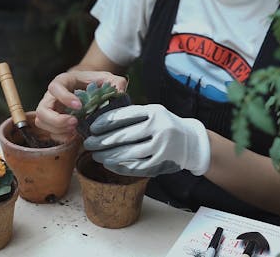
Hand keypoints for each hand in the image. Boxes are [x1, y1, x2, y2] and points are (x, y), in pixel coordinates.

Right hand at [35, 70, 126, 142]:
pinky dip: (61, 137)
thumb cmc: (94, 82)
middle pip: (41, 110)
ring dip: (57, 130)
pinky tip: (74, 135)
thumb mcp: (106, 78)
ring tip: (75, 130)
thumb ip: (116, 82)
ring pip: (42, 122)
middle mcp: (51, 97)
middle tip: (75, 123)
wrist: (87, 88)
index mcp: (63, 82)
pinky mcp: (53, 122)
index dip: (65, 97)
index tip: (80, 105)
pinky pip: (50, 133)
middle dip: (57, 120)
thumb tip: (120, 92)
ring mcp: (50, 110)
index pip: (55, 87)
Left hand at [83, 104, 209, 176]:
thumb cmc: (164, 126)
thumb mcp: (152, 113)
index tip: (92, 128)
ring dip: (109, 156)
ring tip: (96, 156)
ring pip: (129, 153)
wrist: (191, 141)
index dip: (105, 122)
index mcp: (154, 112)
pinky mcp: (162, 162)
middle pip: (124, 136)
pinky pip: (138, 166)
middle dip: (102, 141)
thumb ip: (132, 115)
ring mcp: (162, 146)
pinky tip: (110, 165)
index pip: (124, 116)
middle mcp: (159, 127)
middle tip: (88, 144)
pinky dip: (121, 166)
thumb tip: (101, 121)